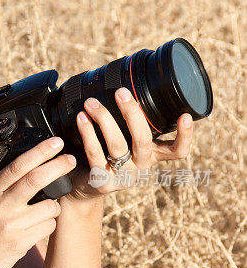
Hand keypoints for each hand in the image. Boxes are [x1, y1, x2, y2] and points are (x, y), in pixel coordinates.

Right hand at [0, 137, 75, 267]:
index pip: (19, 165)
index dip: (41, 151)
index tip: (56, 143)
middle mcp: (0, 204)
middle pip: (37, 178)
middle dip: (59, 166)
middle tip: (71, 160)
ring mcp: (10, 223)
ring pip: (50, 207)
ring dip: (54, 208)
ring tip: (43, 213)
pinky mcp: (19, 242)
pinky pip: (47, 228)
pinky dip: (46, 227)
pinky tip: (34, 231)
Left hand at [65, 87, 193, 201]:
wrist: (83, 185)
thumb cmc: (105, 154)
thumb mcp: (123, 138)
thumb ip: (128, 121)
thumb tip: (122, 81)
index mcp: (151, 154)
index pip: (177, 151)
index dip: (185, 136)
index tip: (185, 115)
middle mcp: (140, 166)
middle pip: (144, 141)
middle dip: (133, 114)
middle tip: (121, 92)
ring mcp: (122, 177)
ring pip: (118, 146)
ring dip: (104, 120)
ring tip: (91, 103)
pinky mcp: (103, 183)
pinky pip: (95, 155)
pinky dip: (88, 134)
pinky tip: (81, 119)